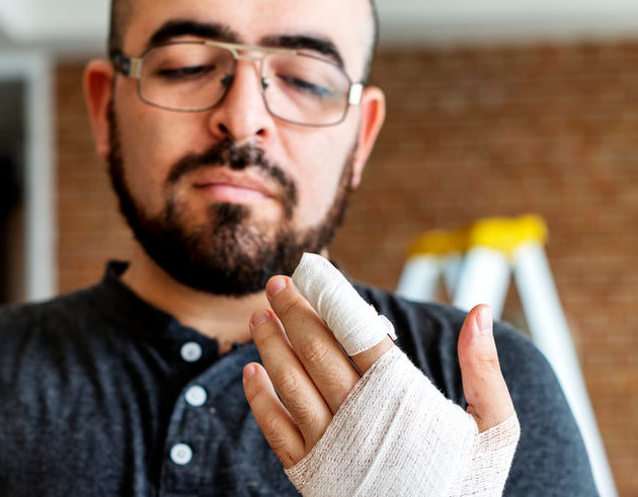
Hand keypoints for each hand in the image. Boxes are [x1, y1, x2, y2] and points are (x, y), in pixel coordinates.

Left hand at [242, 275, 514, 469]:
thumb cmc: (466, 484)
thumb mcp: (494, 429)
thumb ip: (484, 370)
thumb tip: (478, 311)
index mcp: (403, 399)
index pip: (358, 333)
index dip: (332, 298)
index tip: (312, 270)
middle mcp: (360, 418)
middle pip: (317, 352)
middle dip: (294, 312)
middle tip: (276, 282)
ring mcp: (331, 447)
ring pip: (291, 384)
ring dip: (271, 346)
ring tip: (258, 315)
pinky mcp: (312, 475)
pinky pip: (276, 431)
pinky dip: (260, 399)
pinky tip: (250, 371)